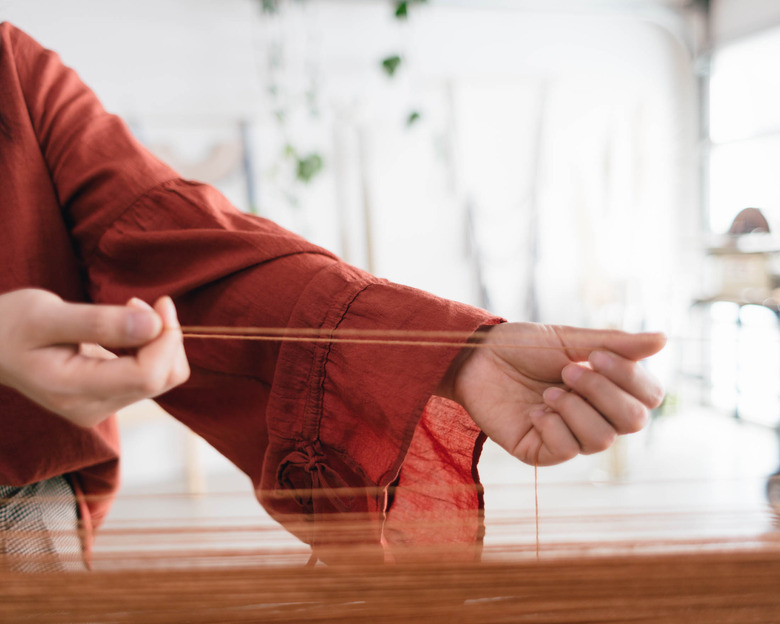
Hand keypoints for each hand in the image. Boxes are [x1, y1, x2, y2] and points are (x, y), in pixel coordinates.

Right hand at [0, 289, 189, 426]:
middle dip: (165, 337)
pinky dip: (149, 347)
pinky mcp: (107, 398)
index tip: (159, 302)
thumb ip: (99, 322)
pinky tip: (126, 327)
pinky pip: (149, 375)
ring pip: (161, 378)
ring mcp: (101, 407)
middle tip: (138, 302)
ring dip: (158, 340)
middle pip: (161, 378)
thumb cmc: (9, 324)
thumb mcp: (46, 314)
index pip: (149, 375)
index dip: (166, 337)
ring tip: (128, 311)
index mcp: (73, 391)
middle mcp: (92, 408)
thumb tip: (153, 324)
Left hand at [440, 323, 664, 465]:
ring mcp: (569, 436)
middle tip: (568, 371)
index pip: (649, 397)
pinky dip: (553, 427)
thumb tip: (664, 339)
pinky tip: (535, 412)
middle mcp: (594, 416)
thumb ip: (616, 344)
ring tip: (548, 391)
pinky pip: (566, 451)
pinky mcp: (541, 452)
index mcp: (608, 388)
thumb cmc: (522, 347)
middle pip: (633, 422)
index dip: (631, 378)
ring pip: (602, 440)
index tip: (597, 355)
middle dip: (602, 392)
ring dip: (575, 409)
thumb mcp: (569, 340)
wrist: (476, 358)